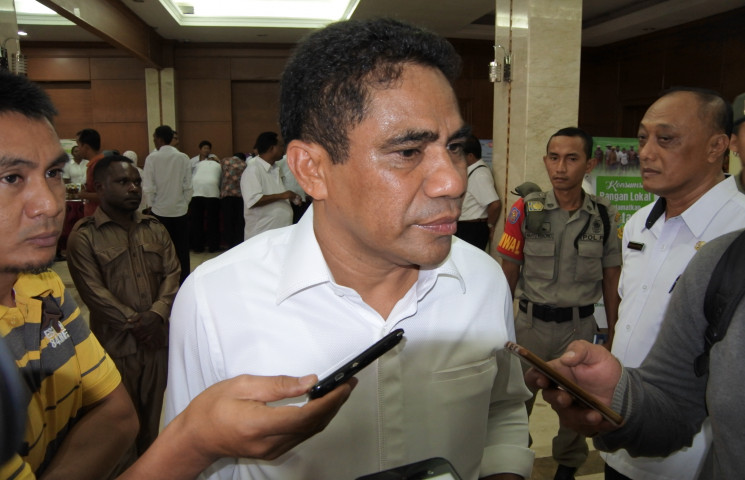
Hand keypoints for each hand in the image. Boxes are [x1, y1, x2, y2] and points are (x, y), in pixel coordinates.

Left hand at [131, 311, 166, 347]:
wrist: (157, 315)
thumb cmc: (148, 315)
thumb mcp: (141, 314)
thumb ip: (134, 318)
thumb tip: (128, 321)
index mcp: (142, 324)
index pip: (134, 330)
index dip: (131, 330)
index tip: (129, 329)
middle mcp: (146, 329)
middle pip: (137, 334)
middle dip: (133, 334)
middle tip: (132, 332)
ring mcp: (149, 332)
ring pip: (141, 337)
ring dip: (137, 337)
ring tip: (136, 335)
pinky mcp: (152, 334)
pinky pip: (147, 339)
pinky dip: (143, 341)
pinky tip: (140, 340)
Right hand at [176, 374, 355, 461]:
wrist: (196, 436)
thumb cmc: (212, 408)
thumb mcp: (242, 385)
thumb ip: (278, 385)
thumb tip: (309, 381)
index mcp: (259, 425)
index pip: (304, 415)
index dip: (328, 401)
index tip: (343, 386)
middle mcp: (269, 443)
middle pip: (312, 425)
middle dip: (335, 403)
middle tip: (348, 383)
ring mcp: (272, 450)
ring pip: (310, 431)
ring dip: (329, 411)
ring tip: (341, 390)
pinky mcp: (273, 451)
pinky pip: (302, 435)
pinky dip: (316, 419)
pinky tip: (322, 404)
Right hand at [524, 340, 622, 435]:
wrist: (623, 391)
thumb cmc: (604, 369)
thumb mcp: (596, 353)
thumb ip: (580, 350)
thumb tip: (565, 358)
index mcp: (557, 373)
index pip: (536, 375)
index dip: (534, 378)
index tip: (542, 380)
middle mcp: (559, 391)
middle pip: (548, 397)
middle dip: (556, 398)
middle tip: (566, 399)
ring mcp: (568, 409)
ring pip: (566, 415)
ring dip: (579, 416)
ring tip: (595, 415)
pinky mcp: (580, 423)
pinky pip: (582, 427)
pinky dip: (594, 424)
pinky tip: (604, 420)